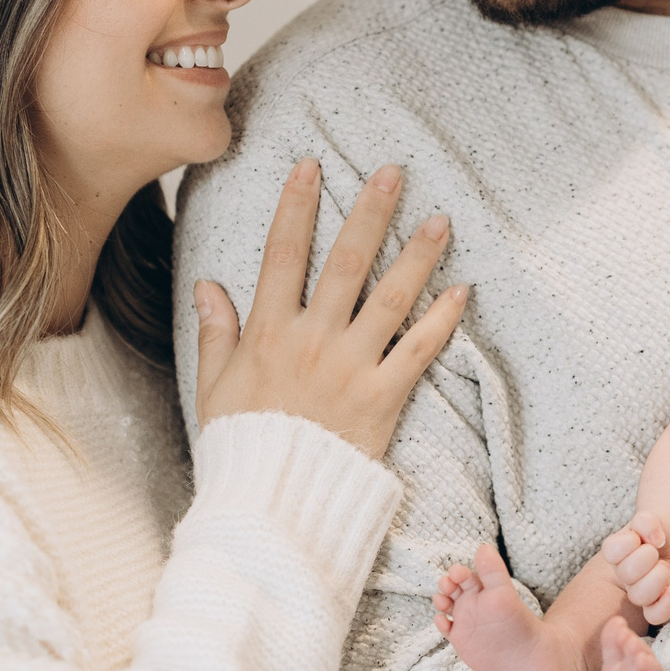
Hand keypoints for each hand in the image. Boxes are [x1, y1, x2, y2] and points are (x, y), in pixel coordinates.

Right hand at [196, 159, 466, 459]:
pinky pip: (419, 351)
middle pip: (346, 262)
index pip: (283, 255)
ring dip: (418, 255)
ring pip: (391, 297)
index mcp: (268, 333)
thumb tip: (206, 286)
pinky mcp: (384, 398)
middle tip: (393, 172)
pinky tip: (462, 290)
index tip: (311, 167)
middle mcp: (313, 341)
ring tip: (440, 219)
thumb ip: (215, 333)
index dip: (297, 207)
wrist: (274, 503)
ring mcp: (352, 367)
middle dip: (370, 212)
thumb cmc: (243, 446)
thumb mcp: (214, 388)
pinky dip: (443, 320)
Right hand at [599, 513, 669, 625]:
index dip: (628, 542)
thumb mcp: (649, 520)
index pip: (611, 551)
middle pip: (627, 573)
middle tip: (655, 551)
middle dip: (647, 557)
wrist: (668, 546)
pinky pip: (655, 616)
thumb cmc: (653, 533)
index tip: (639, 536)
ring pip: (639, 596)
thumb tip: (655, 538)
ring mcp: (638, 591)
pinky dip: (664, 605)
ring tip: (664, 567)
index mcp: (615, 552)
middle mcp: (623, 575)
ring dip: (657, 578)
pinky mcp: (655, 604)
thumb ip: (646, 521)